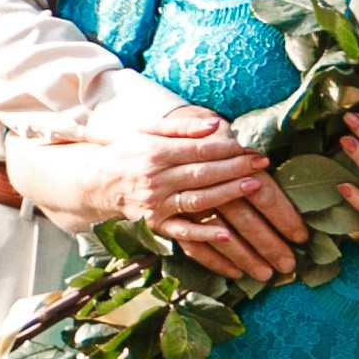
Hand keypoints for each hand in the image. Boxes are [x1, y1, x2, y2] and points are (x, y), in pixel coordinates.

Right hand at [102, 108, 307, 282]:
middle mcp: (155, 179)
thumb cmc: (128, 152)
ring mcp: (156, 205)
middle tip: (261, 163)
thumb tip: (216, 124)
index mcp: (155, 153)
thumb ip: (182, 128)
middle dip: (235, 167)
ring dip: (227, 194)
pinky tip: (227, 235)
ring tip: (254, 186)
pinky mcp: (156, 225)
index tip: (250, 146)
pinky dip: (205, 235)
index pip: (198, 150)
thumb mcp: (148, 131)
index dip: (226, 148)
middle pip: (202, 173)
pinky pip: (183, 233)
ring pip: (198, 200)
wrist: (97, 183)